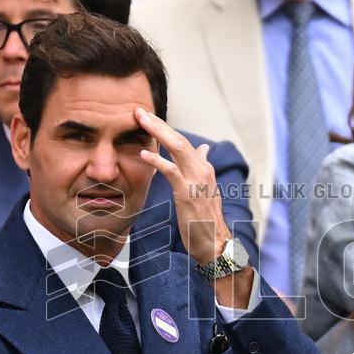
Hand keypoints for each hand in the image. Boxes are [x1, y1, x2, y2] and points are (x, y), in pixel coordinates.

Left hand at [135, 108, 230, 265]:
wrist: (214, 242)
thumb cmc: (205, 218)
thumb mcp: (205, 188)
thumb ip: (202, 166)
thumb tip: (203, 148)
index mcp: (204, 168)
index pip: (183, 141)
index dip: (165, 128)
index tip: (148, 117)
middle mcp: (202, 170)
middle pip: (179, 139)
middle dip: (159, 123)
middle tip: (140, 110)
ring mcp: (196, 181)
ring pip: (178, 148)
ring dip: (158, 132)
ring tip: (140, 121)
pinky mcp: (187, 193)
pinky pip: (171, 171)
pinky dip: (158, 160)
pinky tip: (144, 153)